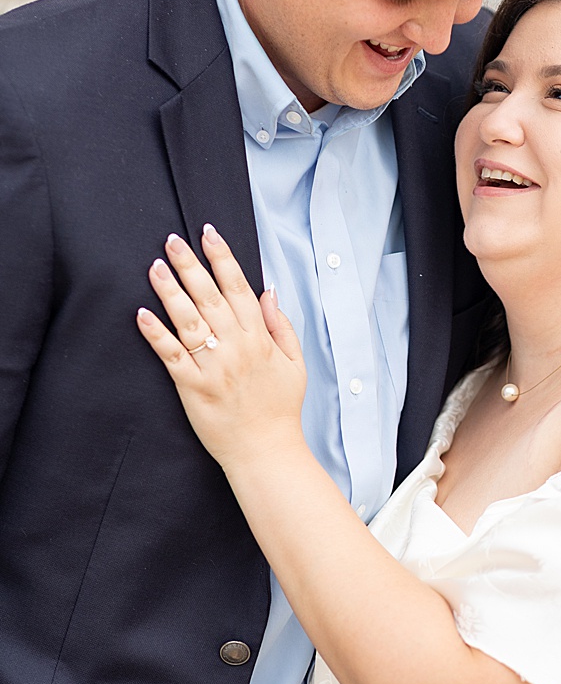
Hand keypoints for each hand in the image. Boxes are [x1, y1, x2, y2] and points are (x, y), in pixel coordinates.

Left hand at [137, 227, 307, 468]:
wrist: (266, 449)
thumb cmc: (281, 407)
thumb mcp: (295, 363)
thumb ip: (281, 325)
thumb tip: (270, 292)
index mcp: (260, 338)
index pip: (240, 288)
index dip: (223, 259)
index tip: (208, 234)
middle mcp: (237, 347)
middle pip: (210, 297)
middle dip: (190, 265)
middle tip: (172, 240)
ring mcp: (214, 366)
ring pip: (188, 320)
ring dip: (170, 291)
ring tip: (154, 267)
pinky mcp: (192, 386)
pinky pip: (171, 355)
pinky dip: (156, 334)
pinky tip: (142, 314)